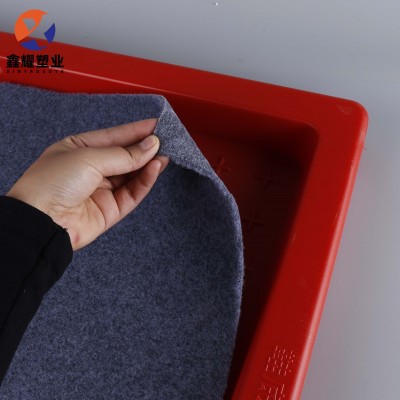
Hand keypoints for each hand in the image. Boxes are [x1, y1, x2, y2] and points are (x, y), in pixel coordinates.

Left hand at [6, 118, 168, 250]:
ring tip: (164, 154)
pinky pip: (133, 193)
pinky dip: (146, 181)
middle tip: (165, 140)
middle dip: (145, 148)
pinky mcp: (110, 210)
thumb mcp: (89, 157)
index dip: (136, 131)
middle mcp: (91, 170)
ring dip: (149, 164)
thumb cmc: (52, 182)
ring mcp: (101, 190)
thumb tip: (151, 145)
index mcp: (79, 149)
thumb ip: (124, 154)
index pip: (114, 137)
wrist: (41, 221)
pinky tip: (155, 168)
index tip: (157, 125)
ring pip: (132, 175)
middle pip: (125, 156)